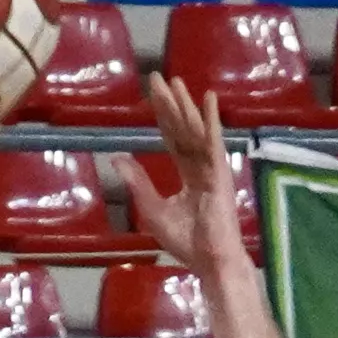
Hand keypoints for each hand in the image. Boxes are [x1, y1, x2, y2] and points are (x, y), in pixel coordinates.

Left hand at [131, 72, 247, 281]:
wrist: (209, 260)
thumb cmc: (187, 241)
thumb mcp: (152, 209)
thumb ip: (138, 183)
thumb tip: (117, 158)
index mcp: (188, 174)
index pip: (172, 139)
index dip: (162, 117)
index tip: (154, 94)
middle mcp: (201, 166)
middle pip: (182, 129)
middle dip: (170, 104)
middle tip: (158, 77)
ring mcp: (212, 168)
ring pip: (195, 130)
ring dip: (186, 105)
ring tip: (176, 81)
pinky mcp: (220, 173)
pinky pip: (213, 142)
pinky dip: (211, 120)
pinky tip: (208, 99)